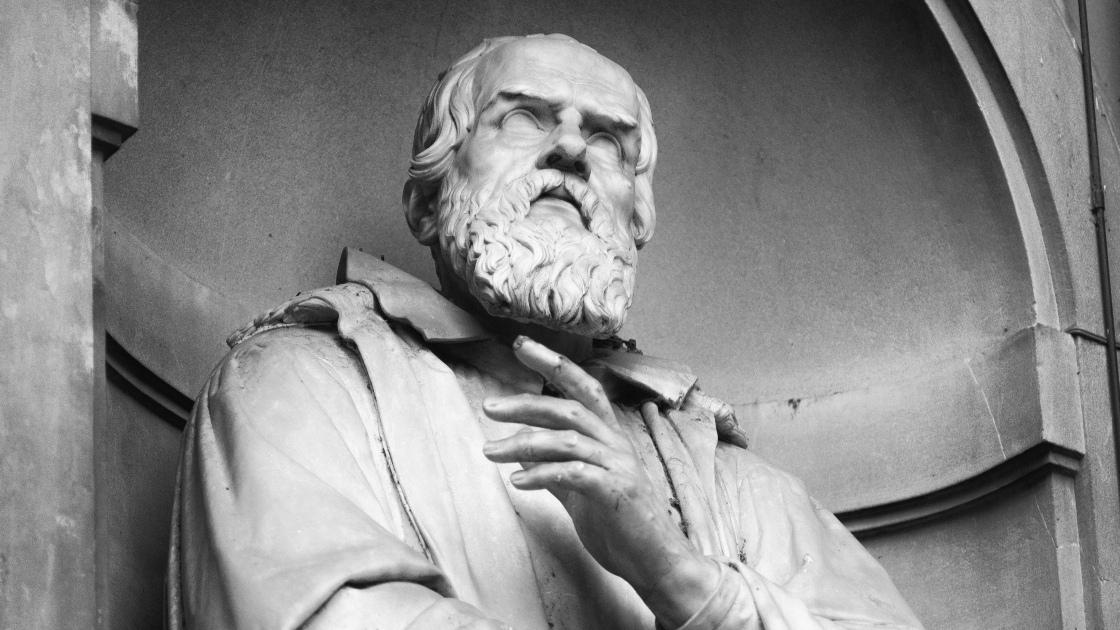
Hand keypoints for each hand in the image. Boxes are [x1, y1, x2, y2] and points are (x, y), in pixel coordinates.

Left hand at [481, 336, 720, 626]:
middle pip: (568, 407)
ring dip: (523, 443)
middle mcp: (615, 443)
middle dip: (526, 403)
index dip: (553, 363)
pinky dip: (541, 474)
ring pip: (567, 439)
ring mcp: (618, 465)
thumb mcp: (580, 492)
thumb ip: (555, 468)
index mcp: (608, 436)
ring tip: (490, 452)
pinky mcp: (615, 491)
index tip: (521, 345)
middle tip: (489, 407)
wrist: (656, 563)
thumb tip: (522, 453)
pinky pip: (574, 474)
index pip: (582, 386)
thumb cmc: (620, 525)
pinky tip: (516, 481)